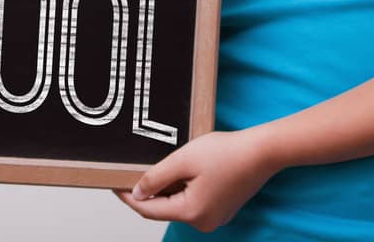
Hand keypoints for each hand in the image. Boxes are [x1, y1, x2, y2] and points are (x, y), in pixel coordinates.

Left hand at [115, 128, 274, 230]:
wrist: (259, 152)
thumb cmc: (226, 153)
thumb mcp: (183, 160)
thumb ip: (157, 177)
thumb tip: (138, 193)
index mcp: (192, 213)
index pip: (149, 210)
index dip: (129, 197)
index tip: (114, 185)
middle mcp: (203, 222)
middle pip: (164, 209)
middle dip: (148, 192)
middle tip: (131, 172)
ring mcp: (213, 217)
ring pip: (178, 205)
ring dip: (165, 189)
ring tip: (156, 166)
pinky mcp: (220, 209)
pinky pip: (192, 201)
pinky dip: (181, 189)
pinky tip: (179, 170)